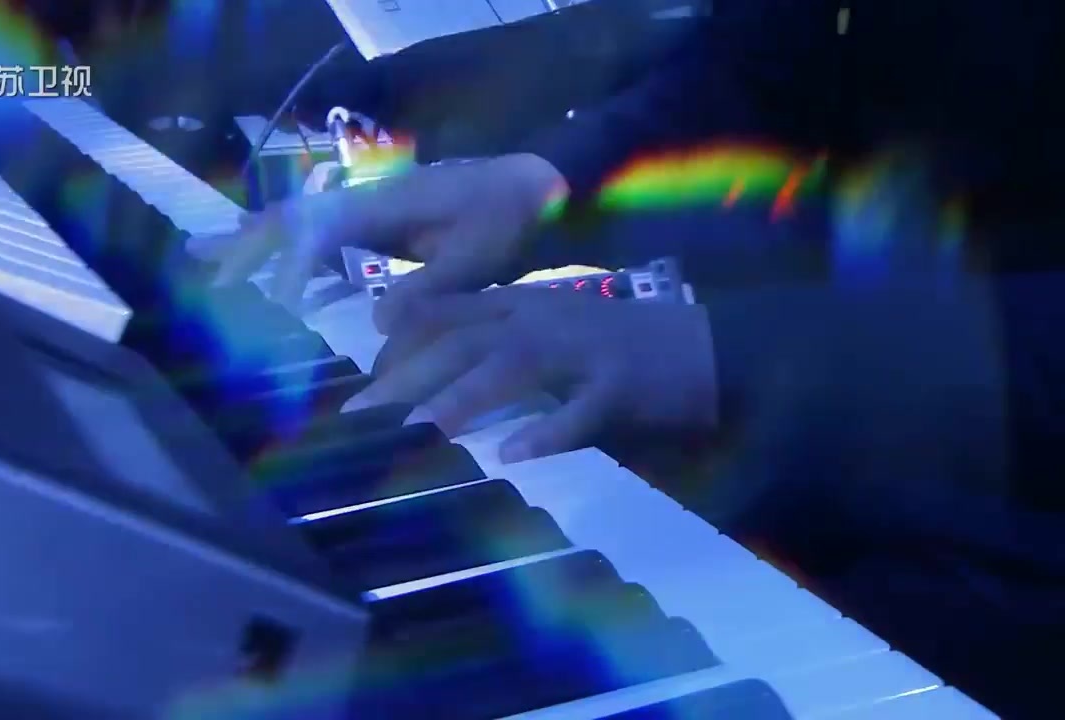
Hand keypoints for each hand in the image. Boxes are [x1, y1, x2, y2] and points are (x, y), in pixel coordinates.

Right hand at [203, 153, 565, 329]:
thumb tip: (379, 326)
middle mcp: (368, 200)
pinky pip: (322, 238)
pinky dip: (292, 256)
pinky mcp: (380, 224)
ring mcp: (371, 210)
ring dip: (256, 242)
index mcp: (385, 203)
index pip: (319, 230)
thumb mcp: (478, 260)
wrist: (538, 187)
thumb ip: (429, 290)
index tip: (276, 304)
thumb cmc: (512, 220)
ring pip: (301, 223)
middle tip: (197, 262)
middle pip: (293, 216)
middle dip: (246, 241)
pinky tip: (277, 283)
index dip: (292, 264)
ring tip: (205, 258)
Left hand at [343, 288, 719, 462]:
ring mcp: (586, 350)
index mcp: (526, 302)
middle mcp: (547, 318)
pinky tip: (514, 455)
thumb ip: (498, 337)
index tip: (364, 376)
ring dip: (463, 398)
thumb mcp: (552, 326)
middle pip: (466, 340)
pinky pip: (582, 411)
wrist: (708, 348)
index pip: (450, 313)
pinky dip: (548, 431)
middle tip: (363, 414)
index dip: (401, 343)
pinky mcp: (623, 386)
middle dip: (410, 374)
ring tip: (420, 431)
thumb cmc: (620, 343)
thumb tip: (434, 369)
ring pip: (514, 367)